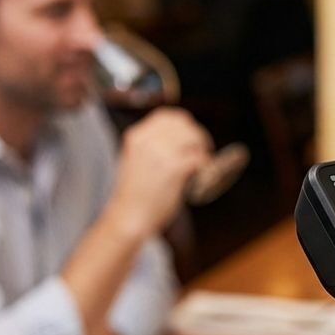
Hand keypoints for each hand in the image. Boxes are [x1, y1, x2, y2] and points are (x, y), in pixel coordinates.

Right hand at [109, 108, 210, 234]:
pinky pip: (199, 158)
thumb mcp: (136, 160)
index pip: (167, 116)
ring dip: (202, 151)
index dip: (185, 125)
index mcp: (136, 136)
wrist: (128, 218)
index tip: (191, 138)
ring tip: (202, 166)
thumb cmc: (134, 195)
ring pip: (194, 138)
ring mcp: (160, 153)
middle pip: (184, 124)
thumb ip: (153, 147)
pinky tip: (200, 177)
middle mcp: (147, 140)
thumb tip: (181, 140)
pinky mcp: (173, 169)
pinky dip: (205, 167)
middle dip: (198, 136)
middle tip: (203, 152)